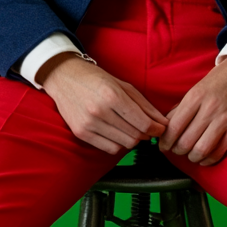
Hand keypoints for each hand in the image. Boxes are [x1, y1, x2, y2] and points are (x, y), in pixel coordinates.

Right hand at [36, 52, 168, 154]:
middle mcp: (100, 111)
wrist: (64, 77)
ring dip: (132, 139)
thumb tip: (162, 122)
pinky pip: (109, 148)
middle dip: (146, 134)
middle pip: (135, 136)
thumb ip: (144, 105)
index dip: (156, 129)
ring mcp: (88, 124)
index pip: (142, 123)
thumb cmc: (96, 78)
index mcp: (112, 96)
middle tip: (147, 128)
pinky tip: (117, 133)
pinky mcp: (81, 133)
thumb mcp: (123, 85)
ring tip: (131, 128)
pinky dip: (118, 144)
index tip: (160, 128)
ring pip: (123, 145)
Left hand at [159, 55, 226, 166]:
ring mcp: (225, 119)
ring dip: (192, 157)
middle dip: (177, 150)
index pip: (174, 127)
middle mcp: (210, 108)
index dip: (166, 141)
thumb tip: (166, 128)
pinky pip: (219, 152)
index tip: (163, 146)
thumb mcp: (196, 89)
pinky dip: (208, 159)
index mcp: (195, 96)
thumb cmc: (219, 80)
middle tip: (176, 150)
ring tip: (190, 154)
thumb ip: (181, 108)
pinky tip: (204, 157)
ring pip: (201, 150)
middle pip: (186, 142)